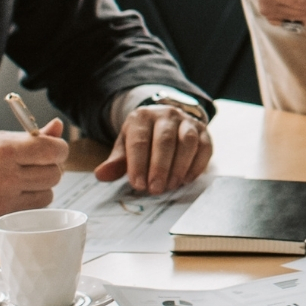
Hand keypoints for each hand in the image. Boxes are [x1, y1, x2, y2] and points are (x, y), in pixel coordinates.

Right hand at [0, 121, 66, 232]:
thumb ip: (32, 136)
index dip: (58, 149)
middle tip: (34, 166)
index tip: (52, 150)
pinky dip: (28, 204)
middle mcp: (4, 178)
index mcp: (4, 151)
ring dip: (40, 188)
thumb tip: (58, 128)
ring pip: (48, 195)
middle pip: (55, 175)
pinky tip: (12, 196)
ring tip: (20, 182)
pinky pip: (33, 212)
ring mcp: (2, 203)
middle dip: (50, 168)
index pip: (54, 151)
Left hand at [96, 103, 212, 194]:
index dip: (138, 163)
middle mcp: (166, 115)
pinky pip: (204, 146)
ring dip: (179, 166)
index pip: (140, 140)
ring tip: (171, 185)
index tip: (137, 184)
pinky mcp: (203, 131)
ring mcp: (187, 121)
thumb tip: (101, 175)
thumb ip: (116, 162)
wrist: (166, 119)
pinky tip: (187, 179)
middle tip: (155, 189)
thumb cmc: (143, 138)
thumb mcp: (126, 145)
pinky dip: (196, 165)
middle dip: (160, 167)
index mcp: (142, 117)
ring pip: (187, 141)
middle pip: (164, 140)